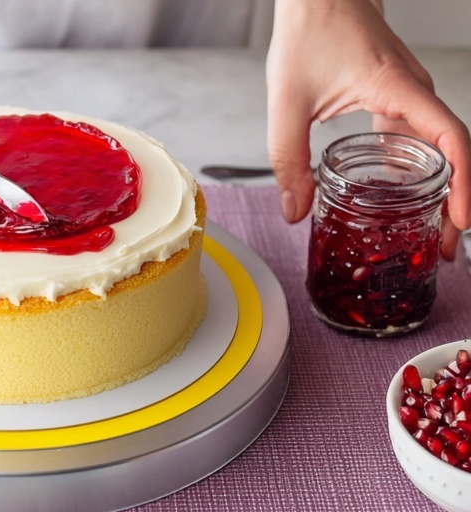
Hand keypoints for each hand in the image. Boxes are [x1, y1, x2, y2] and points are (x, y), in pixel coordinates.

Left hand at [266, 0, 470, 259]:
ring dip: (438, 193)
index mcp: (399, 90)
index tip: (459, 220)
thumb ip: (289, 162)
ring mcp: (409, 96)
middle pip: (451, 154)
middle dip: (452, 205)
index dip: (462, 184)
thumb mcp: (287, 104)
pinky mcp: (396, 99)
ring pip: (437, 150)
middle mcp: (414, 92)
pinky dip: (416, 175)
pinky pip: (417, 141)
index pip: (450, 139)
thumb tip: (295, 214)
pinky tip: (401, 206)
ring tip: (426, 237)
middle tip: (441, 249)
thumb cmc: (308, 32)